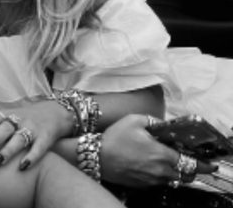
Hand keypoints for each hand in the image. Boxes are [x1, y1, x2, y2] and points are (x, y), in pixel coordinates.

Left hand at [0, 101, 71, 170]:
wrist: (57, 112)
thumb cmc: (26, 117)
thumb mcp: (11, 114)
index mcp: (9, 114)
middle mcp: (20, 120)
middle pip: (5, 129)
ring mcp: (33, 128)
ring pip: (19, 139)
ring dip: (8, 151)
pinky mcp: (46, 138)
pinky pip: (39, 148)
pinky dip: (32, 157)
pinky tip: (23, 166)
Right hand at [100, 114, 216, 186]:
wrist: (95, 157)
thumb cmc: (114, 139)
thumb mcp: (134, 120)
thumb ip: (154, 121)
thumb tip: (164, 125)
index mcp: (161, 155)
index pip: (191, 164)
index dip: (203, 165)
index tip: (209, 165)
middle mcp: (159, 170)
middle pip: (185, 175)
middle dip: (190, 169)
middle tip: (188, 160)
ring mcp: (150, 180)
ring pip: (173, 180)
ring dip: (175, 172)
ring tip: (168, 162)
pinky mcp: (142, 184)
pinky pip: (159, 182)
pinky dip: (161, 176)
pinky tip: (152, 166)